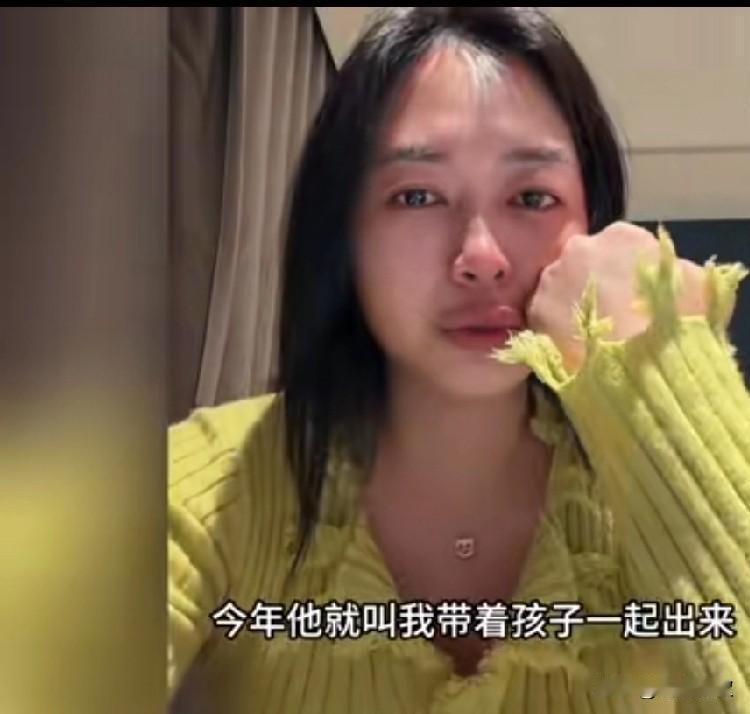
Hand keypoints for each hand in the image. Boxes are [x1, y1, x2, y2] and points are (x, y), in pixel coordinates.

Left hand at [526, 222, 706, 371]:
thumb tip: (663, 275)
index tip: (628, 294)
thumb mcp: (692, 286)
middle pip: (583, 263)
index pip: (619, 246)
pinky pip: (543, 314)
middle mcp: (579, 247)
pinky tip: (569, 345)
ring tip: (586, 333)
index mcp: (621, 236)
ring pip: (559, 287)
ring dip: (569, 303)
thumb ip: (669, 271)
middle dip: (590, 283)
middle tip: (605, 314)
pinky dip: (553, 326)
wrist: (638, 364)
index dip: (623, 272)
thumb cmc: (674, 322)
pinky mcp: (534, 308)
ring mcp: (552, 277)